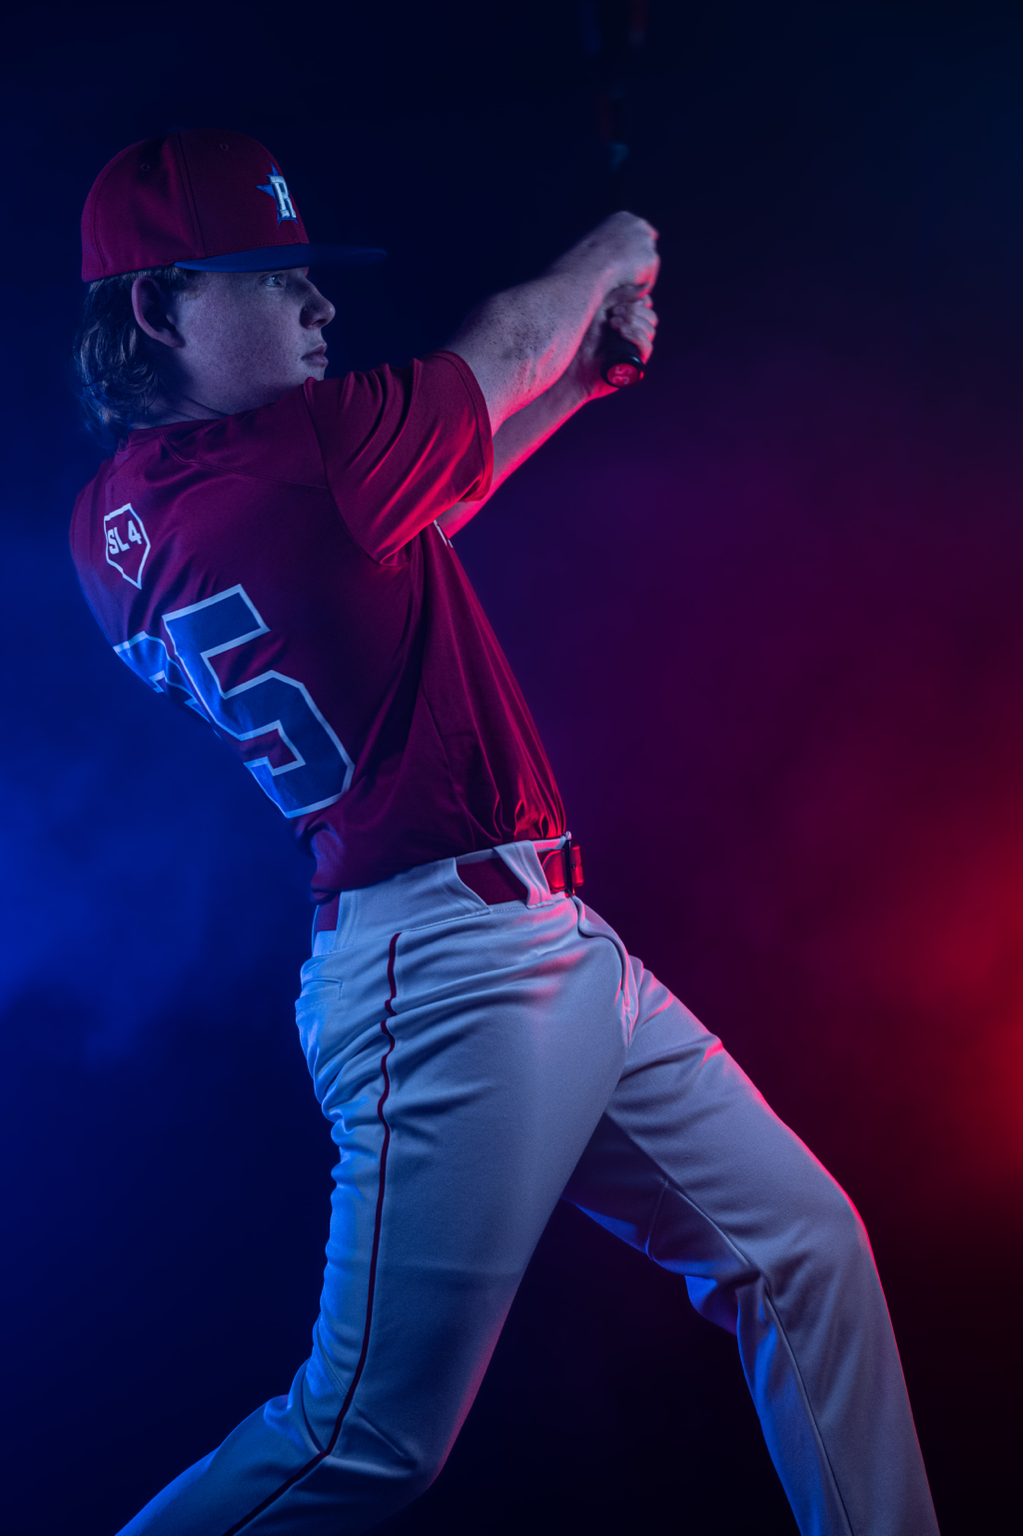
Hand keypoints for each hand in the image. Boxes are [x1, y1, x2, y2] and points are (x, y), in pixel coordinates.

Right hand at [554, 211, 659, 293]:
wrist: (591, 266)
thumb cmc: (584, 261)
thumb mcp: (592, 247)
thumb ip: (605, 248)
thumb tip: (602, 259)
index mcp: (622, 218)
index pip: (638, 228)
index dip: (636, 245)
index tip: (634, 258)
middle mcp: (637, 224)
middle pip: (647, 242)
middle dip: (642, 257)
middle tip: (634, 276)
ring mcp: (645, 240)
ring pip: (648, 261)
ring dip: (641, 272)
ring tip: (627, 286)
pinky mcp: (651, 257)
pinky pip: (649, 276)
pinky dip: (640, 285)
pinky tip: (628, 290)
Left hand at [563, 284, 659, 401]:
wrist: (574, 363)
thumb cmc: (584, 335)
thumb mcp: (602, 307)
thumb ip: (622, 294)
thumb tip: (648, 285)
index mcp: (628, 319)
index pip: (646, 305)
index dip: (638, 300)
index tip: (619, 304)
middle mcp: (635, 334)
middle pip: (651, 317)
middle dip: (634, 311)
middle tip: (613, 313)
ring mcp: (635, 350)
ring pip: (650, 331)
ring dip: (634, 321)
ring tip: (612, 324)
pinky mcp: (635, 364)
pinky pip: (647, 348)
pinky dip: (637, 336)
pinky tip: (623, 332)